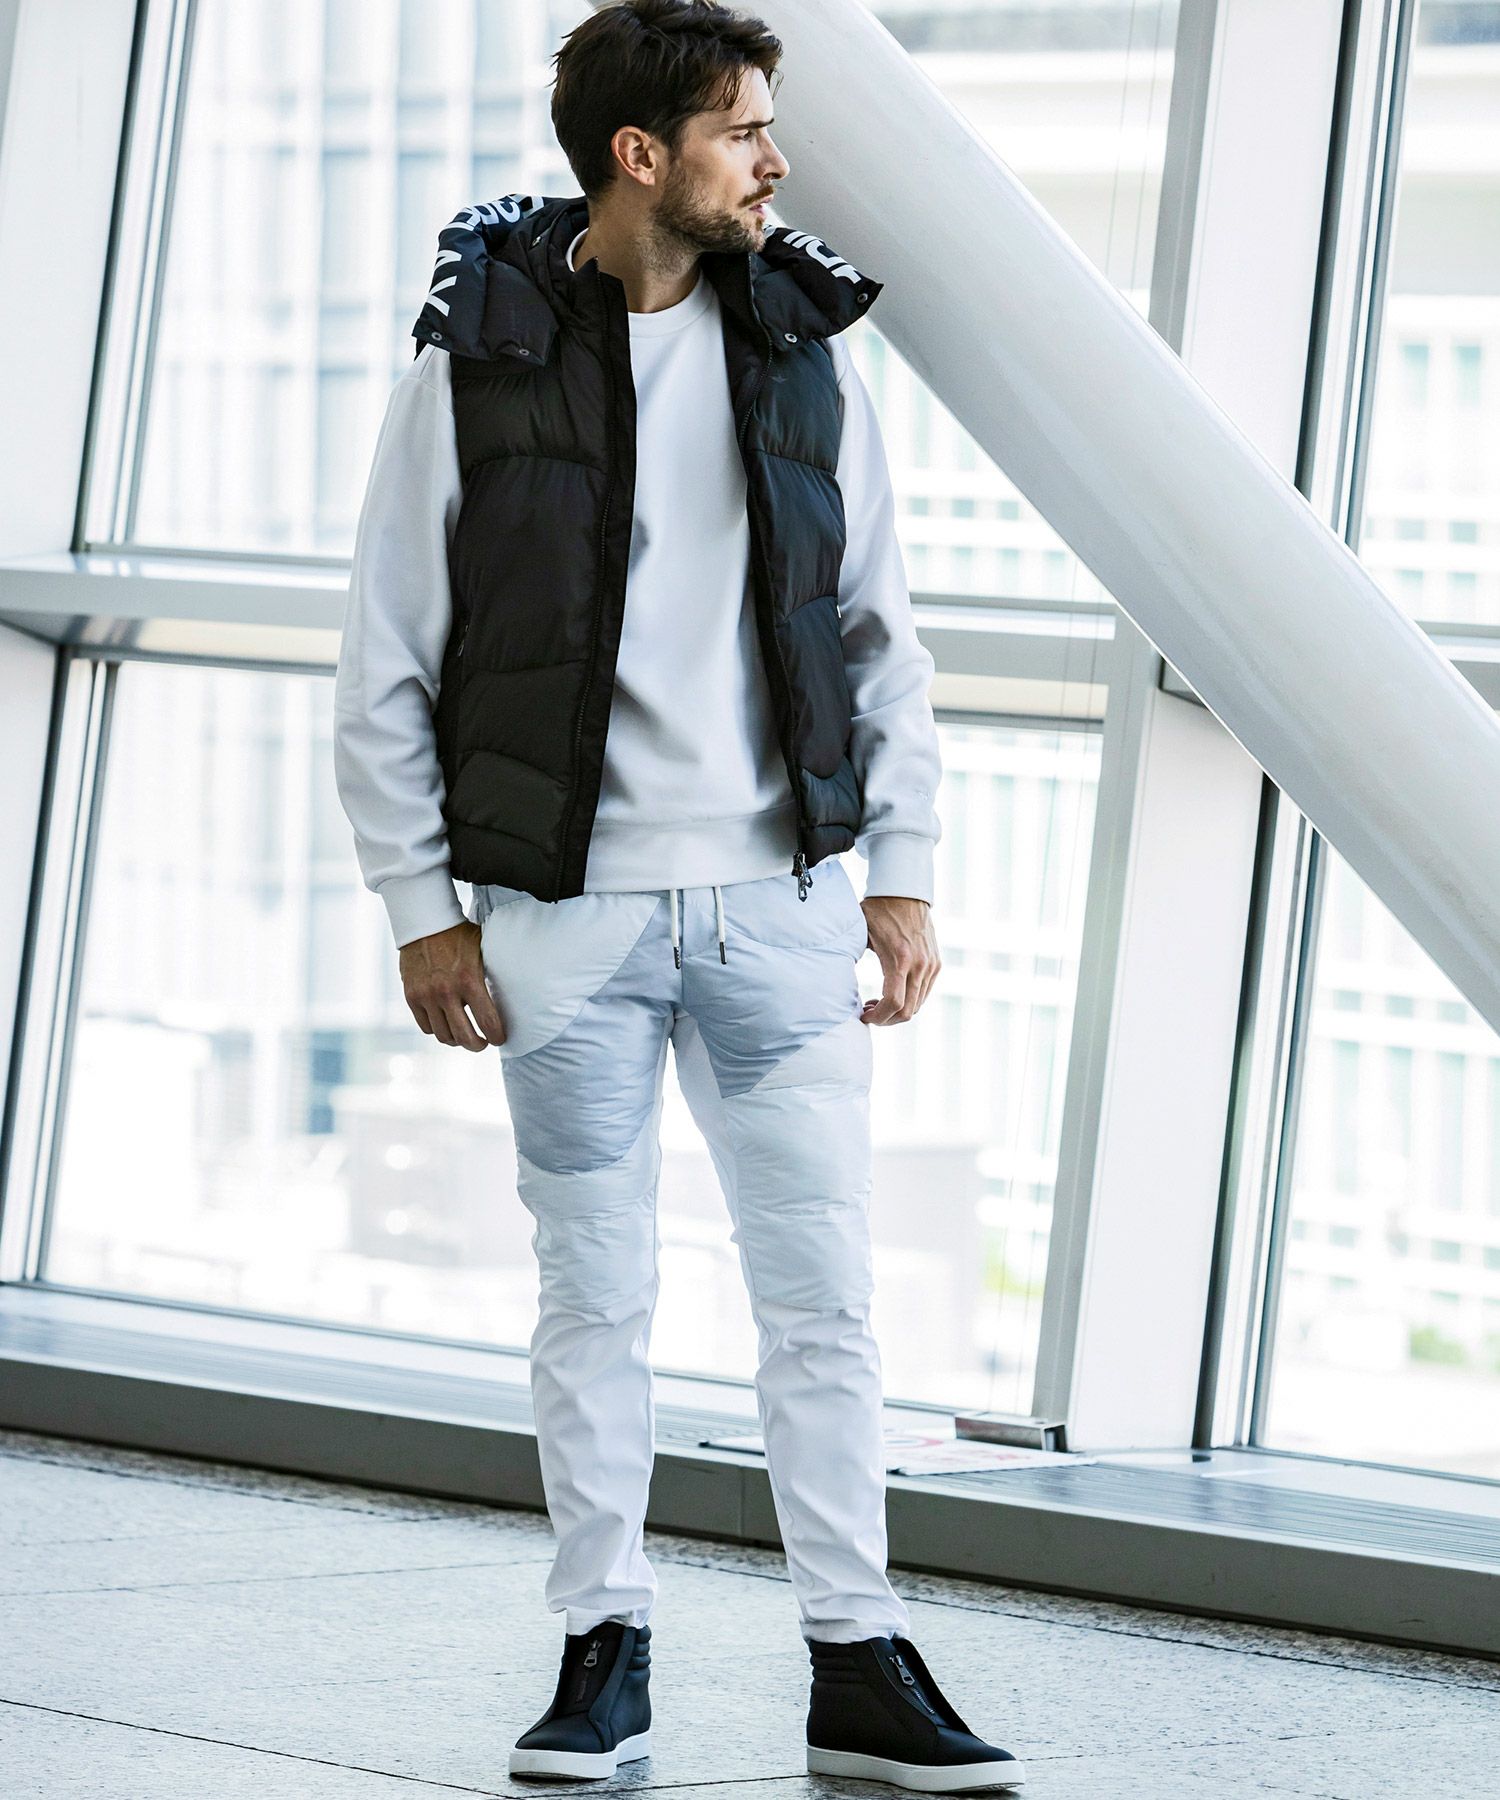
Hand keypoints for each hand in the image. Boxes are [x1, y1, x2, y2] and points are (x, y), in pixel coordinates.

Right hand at [398, 920, 506, 1050]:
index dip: (497, 1037)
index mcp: (469, 980)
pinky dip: (438, 1030)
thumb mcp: (482, 949)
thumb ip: (491, 973)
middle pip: (464, 1037)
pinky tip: (446, 1024)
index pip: (488, 1023)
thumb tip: (512, 992)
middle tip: (483, 1043)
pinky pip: (426, 1027)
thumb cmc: (459, 935)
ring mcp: (426, 996)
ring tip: (464, 1036)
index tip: (500, 1039)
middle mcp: (446, 992)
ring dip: (457, 1040)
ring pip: (444, 1035)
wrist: (425, 923)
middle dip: (477, 1046)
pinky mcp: (411, 996)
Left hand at [858, 894, 940, 1025]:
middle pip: (908, 1011)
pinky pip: (924, 992)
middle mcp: (920, 965)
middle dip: (887, 1019)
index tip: (863, 1016)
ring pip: (917, 1005)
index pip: (894, 1003)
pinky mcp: (936, 963)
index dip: (878, 1017)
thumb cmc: (878, 912)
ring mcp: (931, 965)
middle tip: (868, 1012)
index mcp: (899, 959)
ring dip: (897, 1011)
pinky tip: (892, 992)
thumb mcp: (860, 936)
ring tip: (877, 1002)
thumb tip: (836, 984)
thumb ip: (852, 959)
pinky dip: (909, 1000)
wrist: (905, 892)